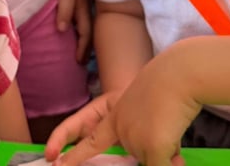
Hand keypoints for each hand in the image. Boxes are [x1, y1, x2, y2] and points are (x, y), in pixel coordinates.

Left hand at [47, 52, 199, 165]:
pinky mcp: (150, 147)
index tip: (50, 156)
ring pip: (151, 159)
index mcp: (114, 113)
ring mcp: (131, 137)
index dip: (66, 144)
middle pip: (131, 153)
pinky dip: (173, 161)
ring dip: (165, 150)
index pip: (88, 135)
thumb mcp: (148, 112)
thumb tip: (161, 162)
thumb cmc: (169, 89)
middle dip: (150, 149)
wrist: (179, 72)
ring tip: (170, 122)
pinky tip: (175, 138)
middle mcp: (118, 126)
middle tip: (110, 143)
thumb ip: (144, 138)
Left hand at [56, 0, 92, 62]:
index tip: (78, 62)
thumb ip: (65, 11)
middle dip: (86, 46)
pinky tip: (72, 24)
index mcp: (83, 10)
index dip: (82, 48)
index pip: (85, 34)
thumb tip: (62, 31)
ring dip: (83, 36)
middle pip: (88, 31)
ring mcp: (83, 1)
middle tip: (82, 60)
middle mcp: (85, 8)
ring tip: (78, 46)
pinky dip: (78, 24)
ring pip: (85, 23)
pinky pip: (80, 14)